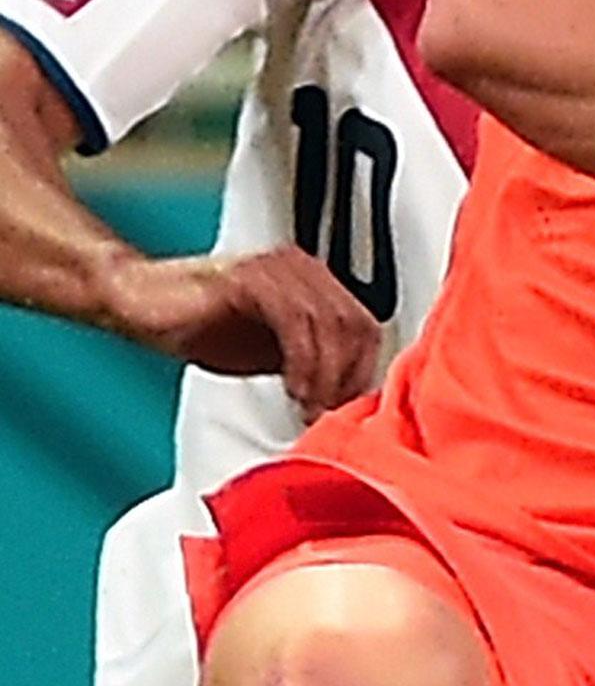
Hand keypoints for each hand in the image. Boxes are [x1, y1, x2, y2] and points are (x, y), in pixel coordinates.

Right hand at [97, 248, 380, 416]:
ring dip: (327, 375)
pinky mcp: (251, 279)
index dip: (362, 371)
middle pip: (356, 324)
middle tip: (330, 416)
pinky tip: (293, 387)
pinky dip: (303, 359)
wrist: (140, 302)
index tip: (349, 409)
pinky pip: (295, 319)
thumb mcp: (268, 353)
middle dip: (348, 378)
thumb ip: (306, 365)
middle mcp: (303, 269)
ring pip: (330, 323)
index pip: (364, 326)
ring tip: (311, 408)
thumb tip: (339, 399)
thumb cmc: (201, 324)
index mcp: (314, 283)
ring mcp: (278, 270)